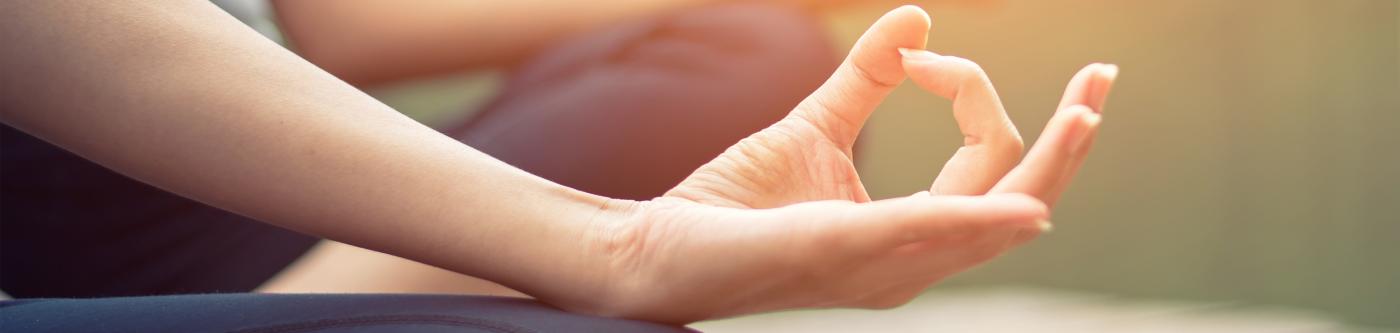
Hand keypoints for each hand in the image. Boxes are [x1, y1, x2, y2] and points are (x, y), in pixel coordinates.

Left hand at [568, 5, 1118, 322]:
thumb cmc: (735, 204)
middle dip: (1067, 143)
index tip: (918, 56)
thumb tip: (919, 17)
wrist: (662, 248)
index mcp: (911, 233)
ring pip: (993, 221)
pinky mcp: (841, 252)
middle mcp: (912, 260)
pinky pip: (924, 234)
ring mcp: (883, 265)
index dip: (968, 94)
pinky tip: (1026, 205)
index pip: (985, 166)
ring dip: (1047, 164)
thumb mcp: (814, 127)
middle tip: (1102, 80)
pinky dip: (978, 218)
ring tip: (1087, 111)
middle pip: (1019, 202)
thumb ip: (867, 79)